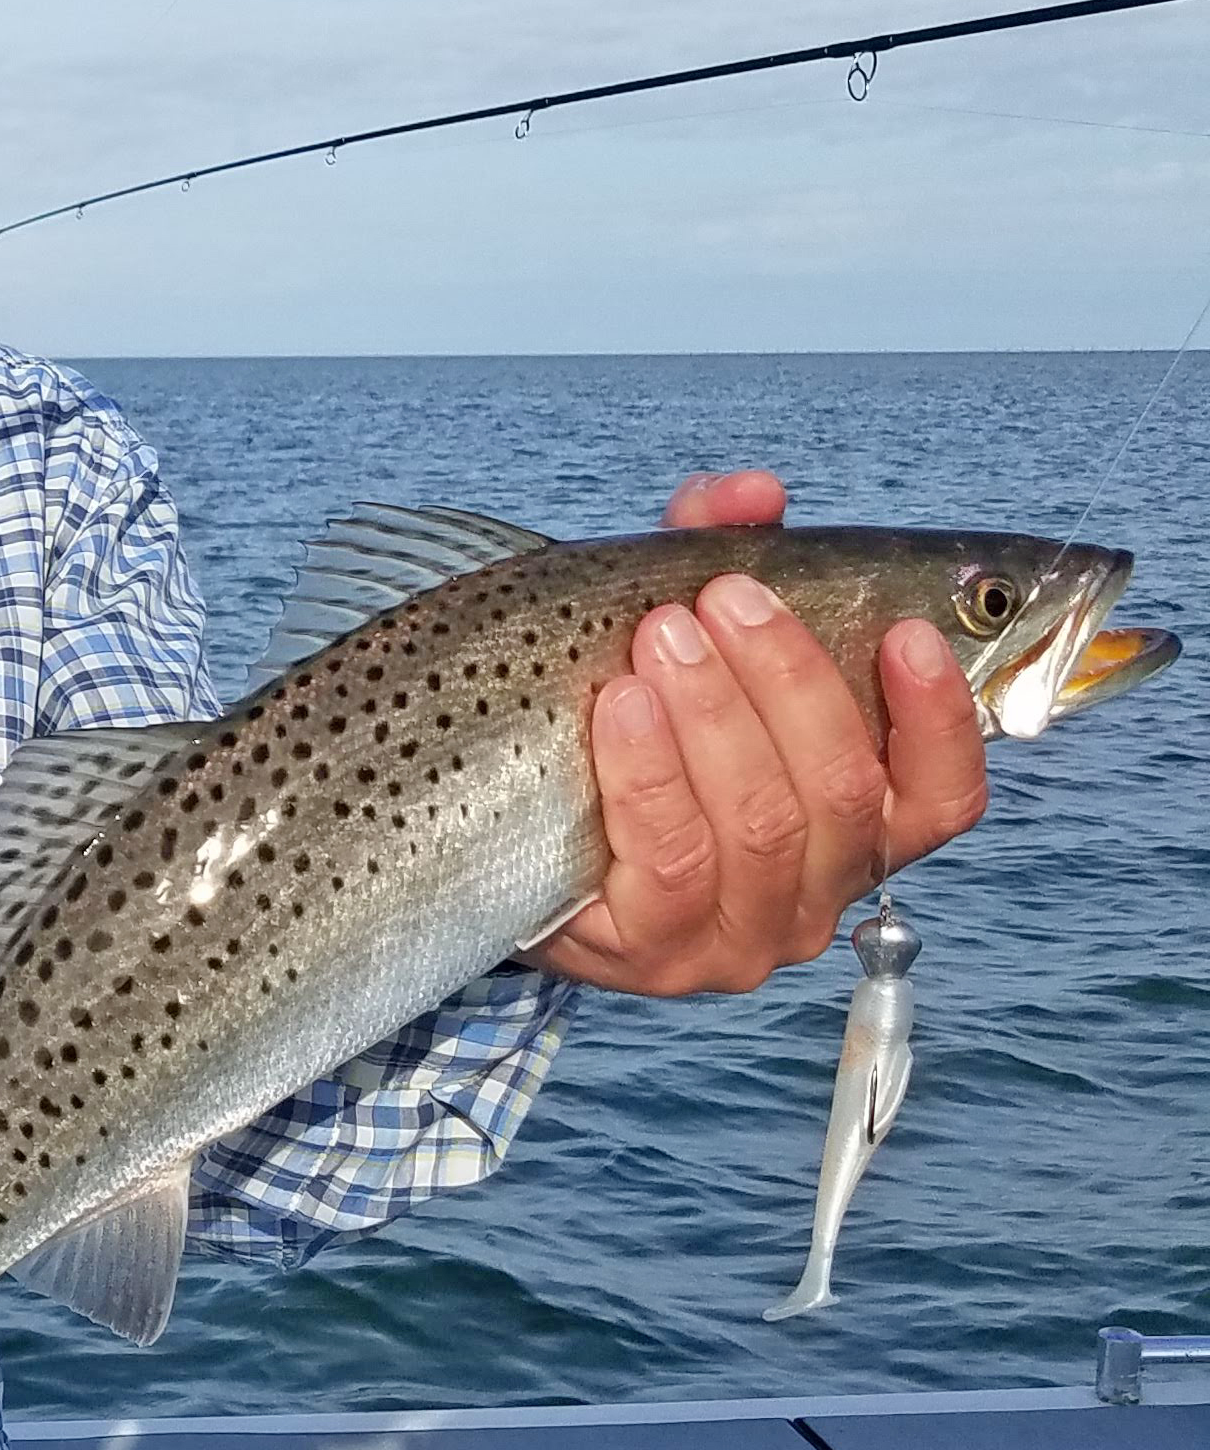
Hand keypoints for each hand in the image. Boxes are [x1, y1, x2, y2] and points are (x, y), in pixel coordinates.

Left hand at [528, 468, 988, 997]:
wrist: (504, 830)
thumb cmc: (627, 724)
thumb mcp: (680, 637)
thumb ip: (719, 557)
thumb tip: (751, 493)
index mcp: (857, 826)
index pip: (945, 796)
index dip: (941, 719)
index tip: (905, 631)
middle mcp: (818, 893)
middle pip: (841, 792)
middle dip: (787, 680)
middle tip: (724, 595)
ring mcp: (739, 937)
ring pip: (763, 824)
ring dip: (716, 715)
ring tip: (663, 634)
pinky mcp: (653, 956)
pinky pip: (669, 859)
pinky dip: (649, 774)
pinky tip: (621, 707)